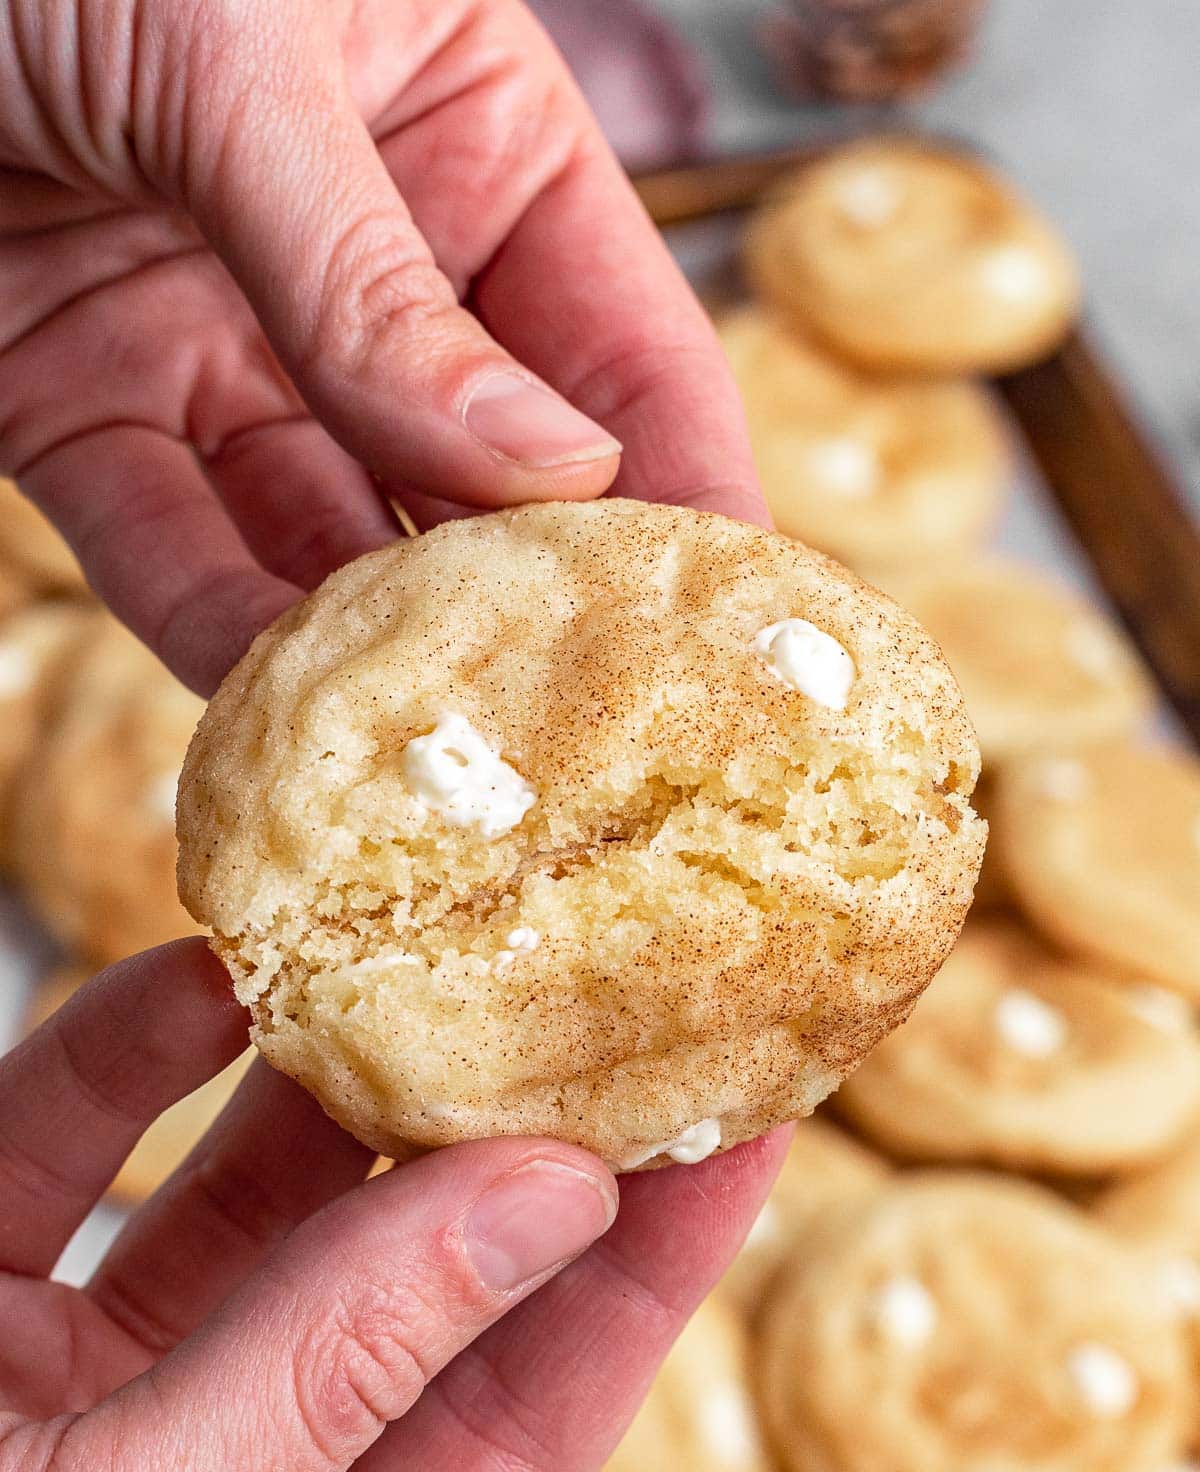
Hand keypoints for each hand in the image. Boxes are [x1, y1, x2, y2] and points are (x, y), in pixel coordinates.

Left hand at [0, 0, 766, 697]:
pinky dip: (221, 635)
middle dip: (538, 604)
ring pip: (327, 535)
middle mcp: (359, 259)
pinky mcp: (81, 408)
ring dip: (384, 647)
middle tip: (600, 735)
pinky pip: (168, 548)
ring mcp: (224, 342)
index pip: (620, 341)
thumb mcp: (238, 51)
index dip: (683, 483)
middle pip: (483, 470)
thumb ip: (375, 278)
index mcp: (461, 129)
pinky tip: (289, 716)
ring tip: (452, 753)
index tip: (735, 621)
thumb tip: (544, 468)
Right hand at [0, 943, 784, 1471]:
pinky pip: (58, 1145)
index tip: (750, 1116)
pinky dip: (126, 1056)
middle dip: (499, 1140)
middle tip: (614, 993)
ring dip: (321, 1076)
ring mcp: (76, 1387)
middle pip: (396, 1293)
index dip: (648, 1272)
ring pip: (239, 1202)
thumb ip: (323, 1376)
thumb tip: (549, 1199)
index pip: (523, 1429)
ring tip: (428, 953)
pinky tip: (201, 980)